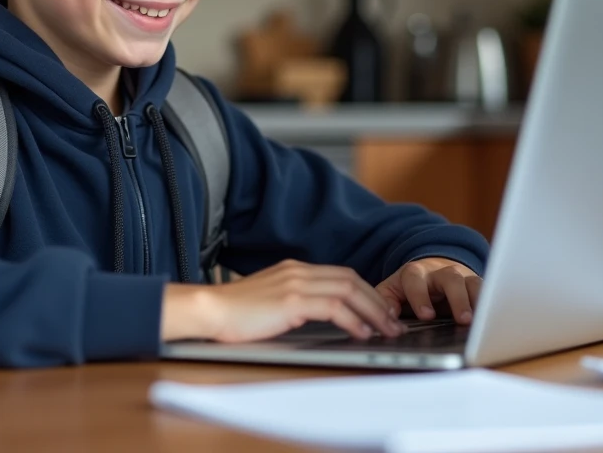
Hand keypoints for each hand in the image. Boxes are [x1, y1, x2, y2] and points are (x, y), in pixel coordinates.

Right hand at [161, 259, 405, 342]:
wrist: (209, 310)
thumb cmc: (234, 313)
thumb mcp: (269, 301)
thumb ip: (293, 302)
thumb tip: (318, 317)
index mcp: (294, 269)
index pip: (341, 275)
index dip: (366, 292)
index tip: (380, 310)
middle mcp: (298, 271)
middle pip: (351, 279)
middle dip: (377, 301)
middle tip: (393, 321)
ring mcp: (295, 283)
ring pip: (348, 291)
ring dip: (372, 311)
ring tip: (386, 329)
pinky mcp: (291, 301)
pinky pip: (334, 307)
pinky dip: (353, 319)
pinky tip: (361, 333)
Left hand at [375, 258, 481, 324]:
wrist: (430, 271)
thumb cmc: (409, 288)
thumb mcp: (392, 291)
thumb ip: (386, 302)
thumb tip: (385, 320)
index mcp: (415, 273)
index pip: (415, 280)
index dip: (420, 296)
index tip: (426, 316)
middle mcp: (440, 272)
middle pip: (450, 278)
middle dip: (457, 299)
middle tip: (462, 320)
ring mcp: (461, 277)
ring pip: (472, 283)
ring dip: (478, 301)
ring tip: (481, 322)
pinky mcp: (476, 286)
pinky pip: (487, 291)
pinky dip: (490, 305)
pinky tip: (493, 320)